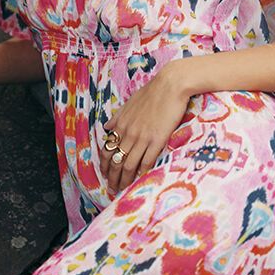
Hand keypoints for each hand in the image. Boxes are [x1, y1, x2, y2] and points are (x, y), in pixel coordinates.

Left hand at [100, 61, 190, 193]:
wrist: (170, 85)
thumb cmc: (151, 92)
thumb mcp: (129, 103)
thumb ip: (117, 117)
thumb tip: (106, 126)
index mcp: (121, 124)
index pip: (107, 149)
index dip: (104, 164)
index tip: (105, 173)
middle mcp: (128, 133)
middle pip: (116, 160)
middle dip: (113, 176)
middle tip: (112, 188)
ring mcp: (142, 138)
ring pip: (129, 164)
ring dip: (125, 179)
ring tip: (123, 189)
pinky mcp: (157, 140)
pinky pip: (146, 161)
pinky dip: (141, 173)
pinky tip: (140, 181)